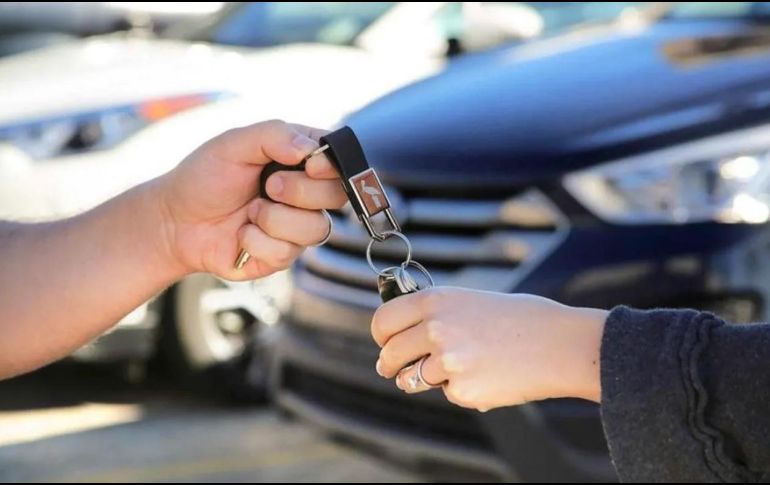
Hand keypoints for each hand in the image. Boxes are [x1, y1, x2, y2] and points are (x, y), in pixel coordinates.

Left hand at [153, 120, 346, 279]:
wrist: (175, 221)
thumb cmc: (205, 177)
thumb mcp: (234, 143)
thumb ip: (274, 135)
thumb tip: (311, 150)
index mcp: (301, 160)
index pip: (340, 160)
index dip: (332, 166)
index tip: (309, 166)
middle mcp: (306, 194)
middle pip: (337, 195)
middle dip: (299, 191)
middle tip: (268, 186)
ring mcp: (297, 226)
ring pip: (317, 228)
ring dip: (275, 219)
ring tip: (249, 212)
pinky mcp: (284, 255)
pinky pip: (288, 251)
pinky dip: (257, 240)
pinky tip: (242, 234)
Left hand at [371, 288, 606, 411]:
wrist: (559, 345)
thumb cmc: (522, 319)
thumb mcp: (472, 301)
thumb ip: (437, 315)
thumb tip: (407, 334)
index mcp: (436, 301)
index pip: (384, 320)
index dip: (381, 336)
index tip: (384, 343)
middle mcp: (435, 329)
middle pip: (390, 354)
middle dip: (389, 364)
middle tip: (392, 368)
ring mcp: (447, 362)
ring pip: (412, 379)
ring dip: (420, 379)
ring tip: (452, 369)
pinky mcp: (462, 391)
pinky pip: (448, 393)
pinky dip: (461, 390)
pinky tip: (488, 376)